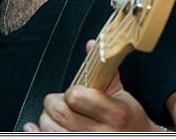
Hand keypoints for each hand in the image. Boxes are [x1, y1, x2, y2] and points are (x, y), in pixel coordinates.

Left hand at [22, 40, 160, 131]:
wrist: (138, 138)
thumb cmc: (127, 119)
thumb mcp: (121, 93)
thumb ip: (103, 70)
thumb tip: (91, 45)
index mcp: (114, 113)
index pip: (76, 97)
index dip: (71, 92)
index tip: (74, 92)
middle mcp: (101, 133)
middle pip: (60, 113)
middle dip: (54, 103)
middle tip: (60, 102)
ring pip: (51, 129)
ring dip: (47, 119)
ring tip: (58, 116)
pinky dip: (38, 131)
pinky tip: (37, 127)